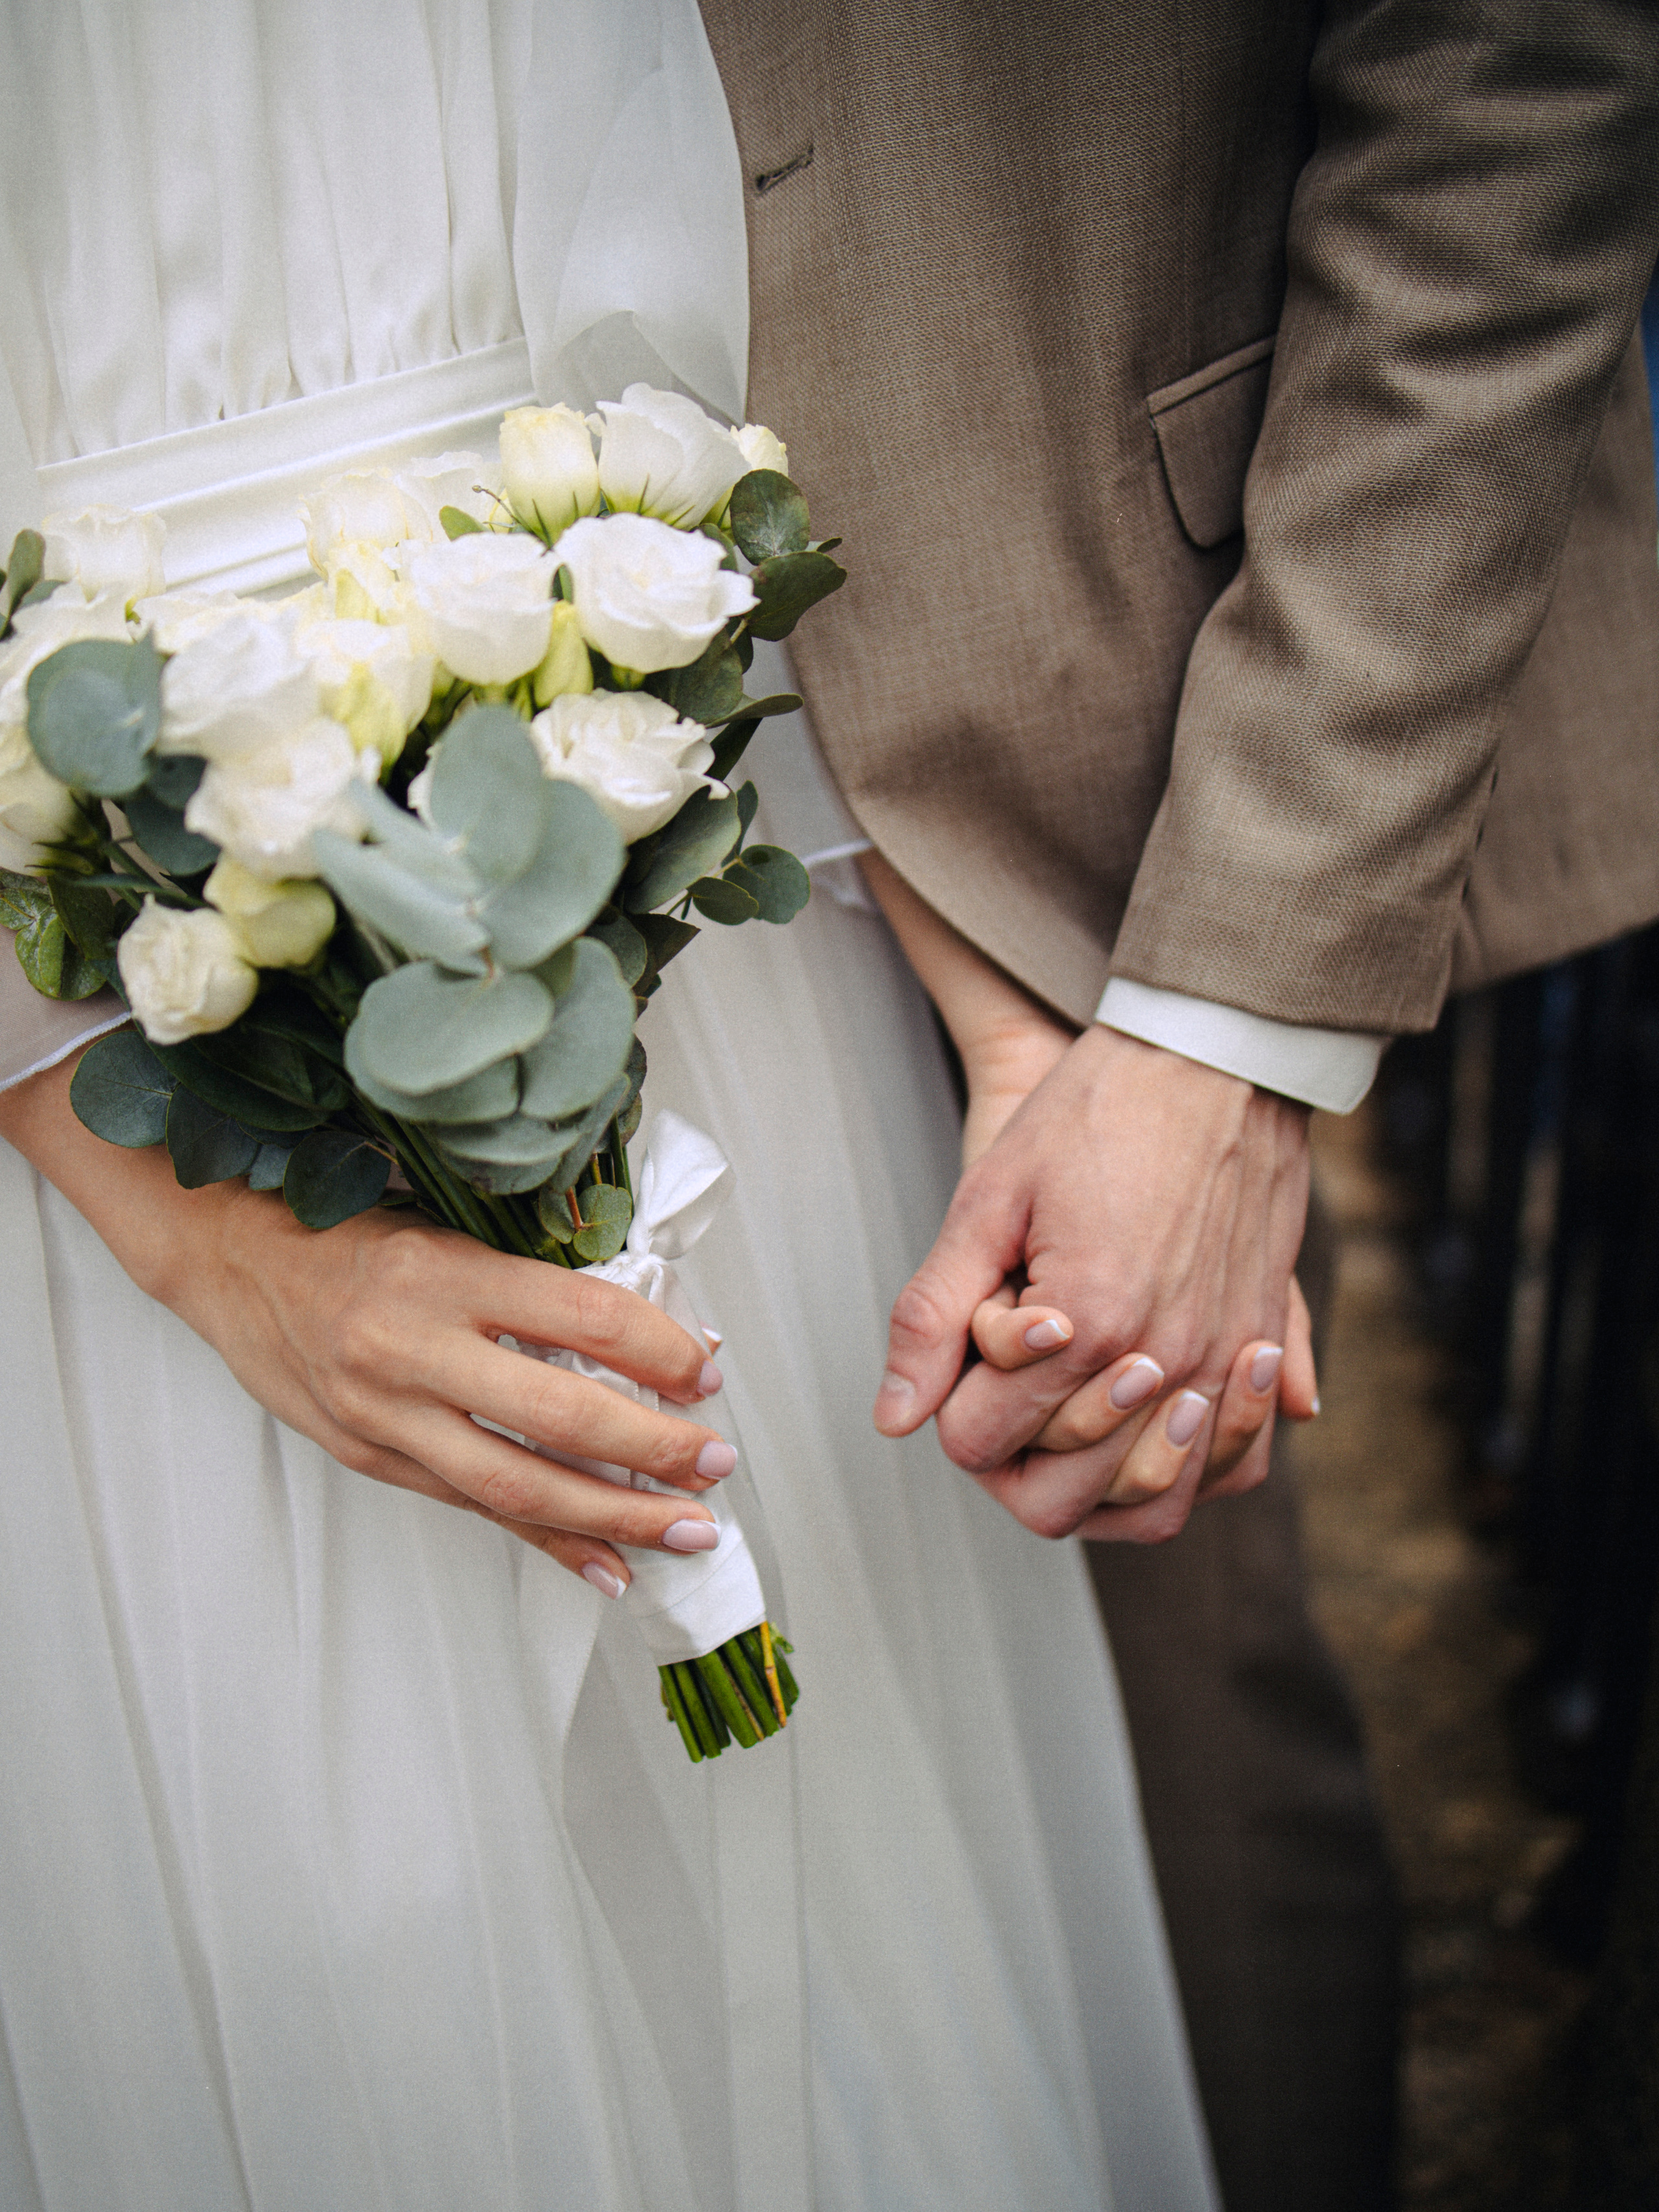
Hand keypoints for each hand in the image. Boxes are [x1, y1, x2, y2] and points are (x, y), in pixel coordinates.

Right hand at [0, 1053, 730, 1595]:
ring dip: (614, 1515)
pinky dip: (547, 1543)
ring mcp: (387, 1414)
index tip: (708, 1369)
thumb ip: (535, 1286)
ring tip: (684, 1530)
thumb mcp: (448, 1229)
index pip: (582, 1314)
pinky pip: (475, 1508)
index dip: (658, 1348)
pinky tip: (605, 1566)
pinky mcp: (371, 1457)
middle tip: (716, 1462)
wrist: (232, 1261)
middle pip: (559, 1414)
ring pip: (519, 1484)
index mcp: (446, 1270)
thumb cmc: (354, 1233)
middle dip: (654, 1449)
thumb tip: (649, 1337)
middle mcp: (414, 1347)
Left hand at [877, 1024, 1311, 1541]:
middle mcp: (1165, 1359)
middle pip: (1062, 1494)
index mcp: (1086, 1325)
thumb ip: (934, 1315)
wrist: (1210, 1054)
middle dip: (1012, 1454)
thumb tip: (896, 1418)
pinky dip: (1191, 1474)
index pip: (981, 1442)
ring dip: (1096, 1484)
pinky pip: (1239, 1462)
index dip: (954, 1406)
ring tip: (1068, 1428)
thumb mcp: (987, 1200)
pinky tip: (1152, 1434)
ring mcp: (1225, 1359)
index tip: (968, 1349)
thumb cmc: (1096, 1113)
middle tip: (1004, 1396)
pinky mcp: (1265, 1341)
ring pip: (1155, 1502)